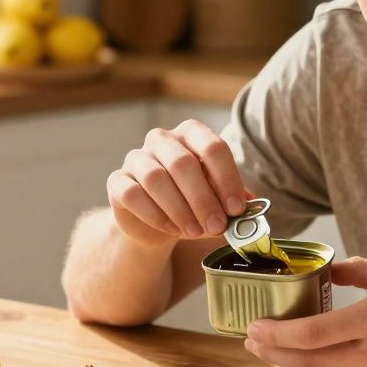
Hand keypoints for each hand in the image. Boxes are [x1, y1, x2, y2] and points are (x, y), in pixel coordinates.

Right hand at [107, 119, 250, 248]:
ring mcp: (136, 158)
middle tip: (217, 226)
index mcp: (191, 134)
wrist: (157, 223)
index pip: (212, 147)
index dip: (227, 179)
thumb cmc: (193, 204)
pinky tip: (170, 229)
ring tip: (195, 232)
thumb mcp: (216, 199)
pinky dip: (155, 214)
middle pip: (183, 163)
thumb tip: (249, 207)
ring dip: (180, 209)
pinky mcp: (117, 181)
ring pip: (155, 178)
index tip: (236, 209)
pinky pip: (132, 194)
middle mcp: (162, 139)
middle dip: (203, 199)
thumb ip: (231, 199)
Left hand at [244, 257, 366, 366]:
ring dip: (293, 365)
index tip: (254, 327)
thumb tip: (325, 269)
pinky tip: (309, 359)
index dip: (277, 335)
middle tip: (251, 342)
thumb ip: (359, 271)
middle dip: (273, 354)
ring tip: (272, 348)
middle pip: (309, 364)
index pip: (313, 334)